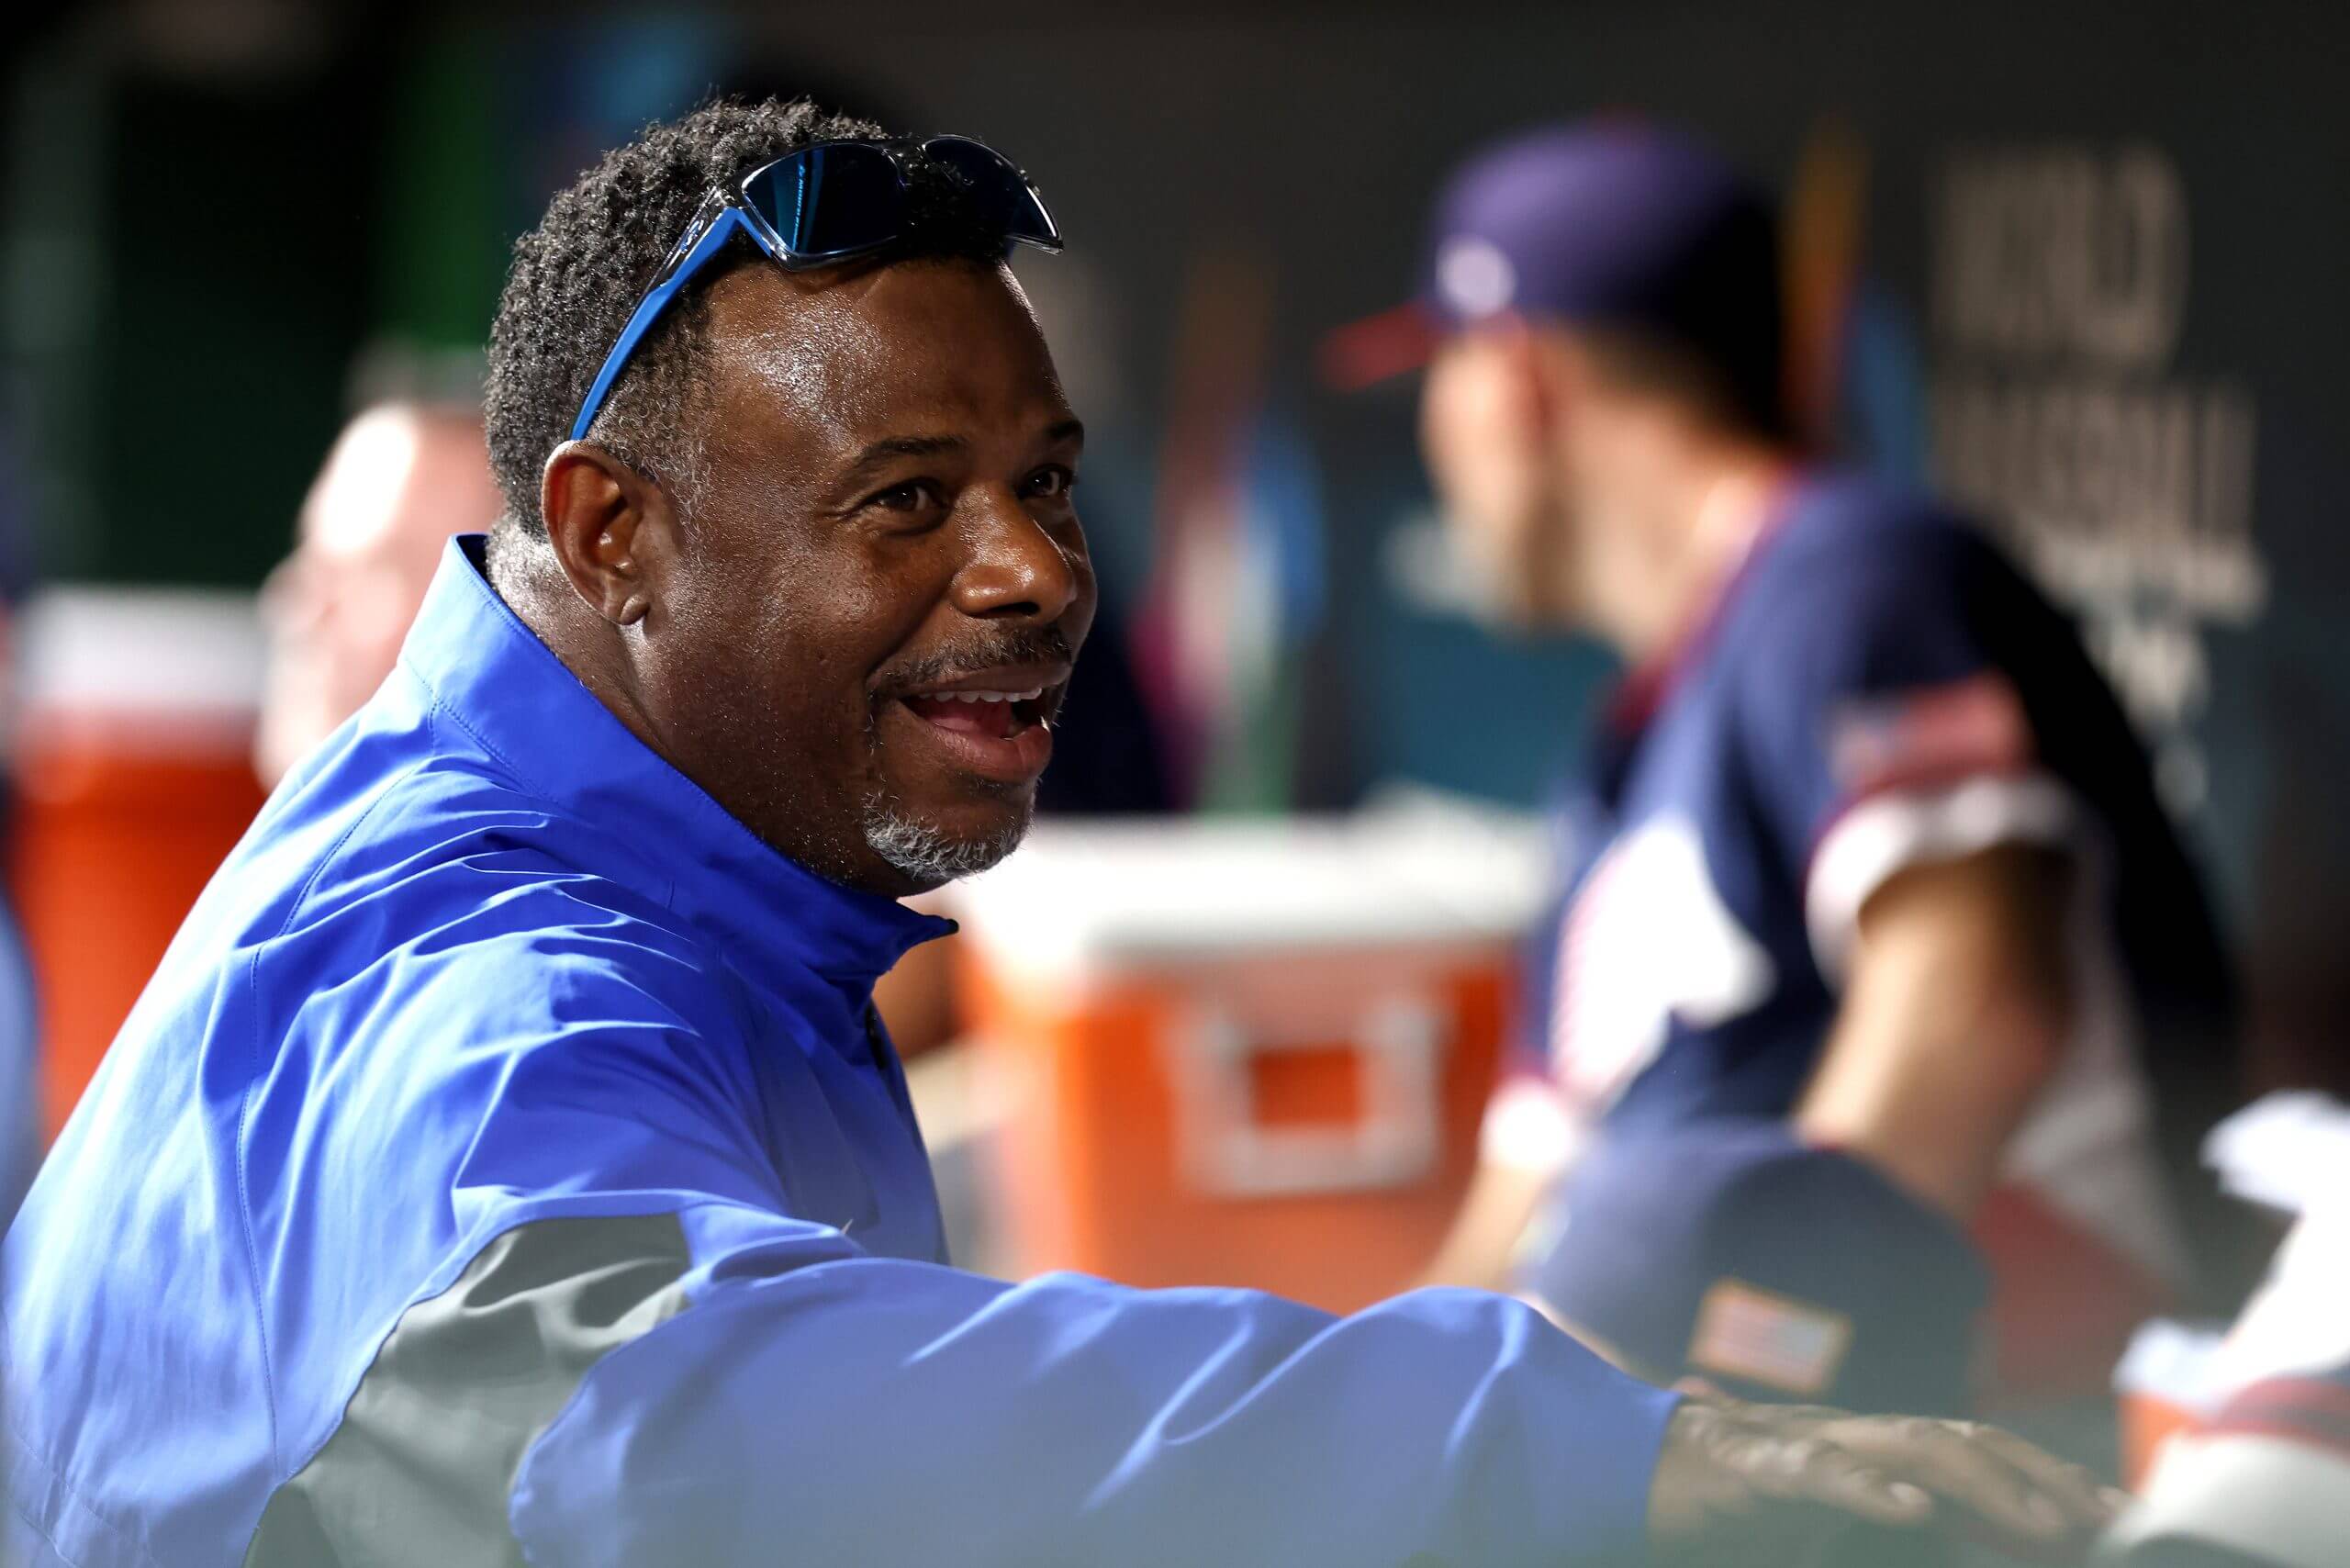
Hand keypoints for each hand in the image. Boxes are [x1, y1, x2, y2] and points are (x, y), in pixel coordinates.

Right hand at [1647, 1391, 2124, 1565]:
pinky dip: (1869, 1491)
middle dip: (2043, 1478)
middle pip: (1963, 1440)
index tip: (2115, 1518)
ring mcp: (1801, 1443)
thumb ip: (1878, 1526)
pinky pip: (1818, 1474)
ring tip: (2044, 1528)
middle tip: (2109, 1524)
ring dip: (1986, 1485)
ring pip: (1909, 1447)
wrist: (1612, 1467)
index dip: (2047, 1476)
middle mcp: (1846, 1435)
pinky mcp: (1749, 1467)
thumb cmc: (1715, 1507)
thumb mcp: (1816, 1527)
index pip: (1976, 1450)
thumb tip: (1939, 1527)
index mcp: (1866, 1450)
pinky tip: (1914, 1513)